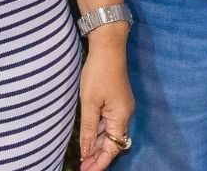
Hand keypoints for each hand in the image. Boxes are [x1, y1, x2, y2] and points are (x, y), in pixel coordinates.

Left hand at [77, 29, 133, 170]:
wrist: (108, 47)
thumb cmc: (99, 73)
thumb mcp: (89, 103)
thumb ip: (88, 129)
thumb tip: (87, 151)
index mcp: (121, 117)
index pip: (112, 148)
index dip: (100, 163)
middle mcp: (124, 115)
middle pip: (112, 142)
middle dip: (98, 156)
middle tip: (82, 167)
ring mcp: (121, 108)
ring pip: (109, 133)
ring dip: (97, 145)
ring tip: (83, 157)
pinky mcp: (116, 101)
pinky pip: (108, 122)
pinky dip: (98, 132)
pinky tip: (88, 138)